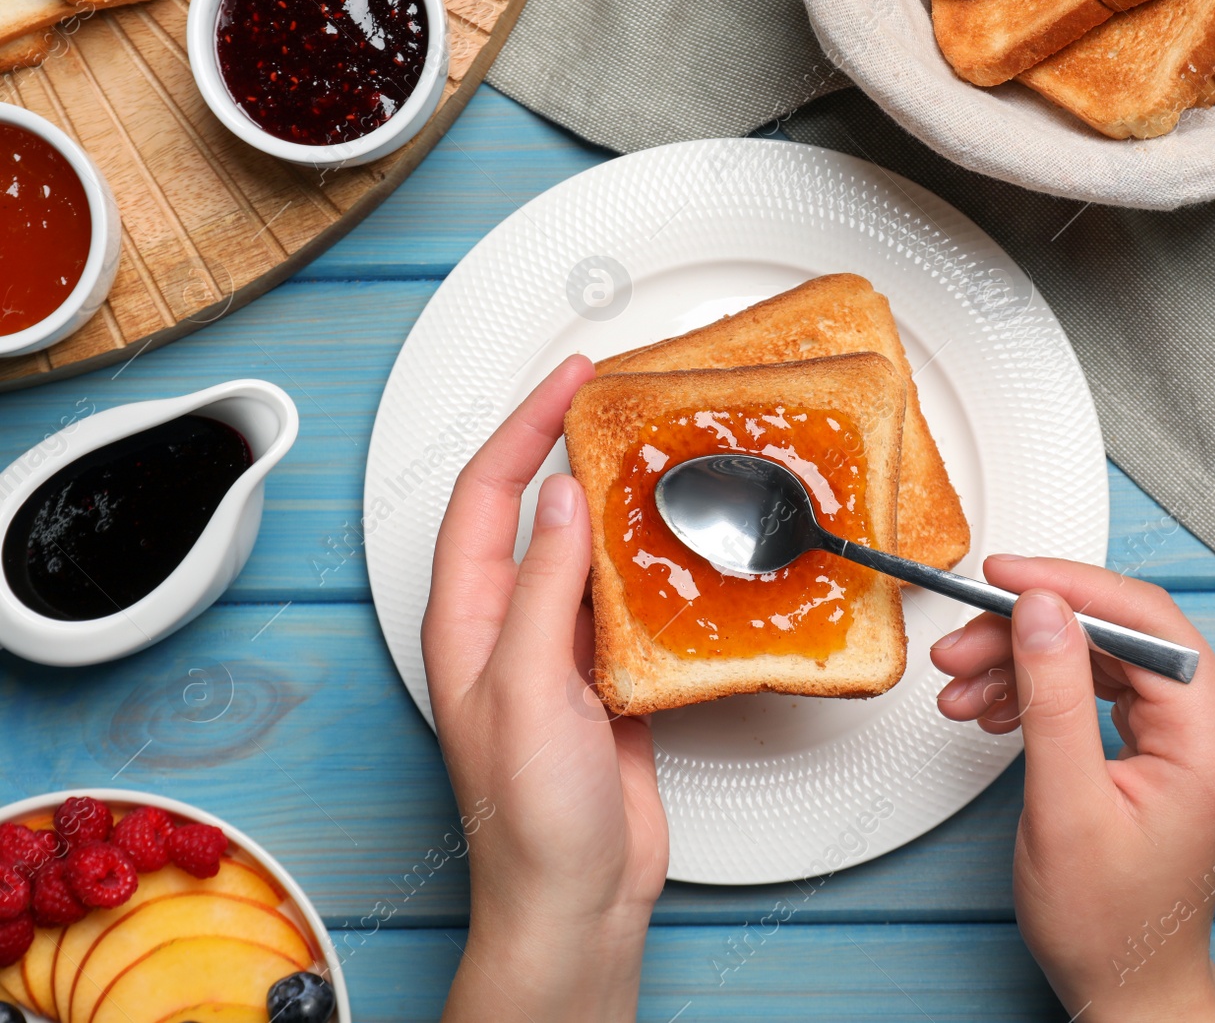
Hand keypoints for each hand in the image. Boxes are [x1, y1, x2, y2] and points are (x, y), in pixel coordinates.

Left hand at [422, 355, 667, 1022]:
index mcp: (467, 621)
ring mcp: (560, 651)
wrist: (575, 898)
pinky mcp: (608, 679)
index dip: (522, 427)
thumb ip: (542, 589)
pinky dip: (654, 568)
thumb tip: (558, 500)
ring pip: (585, 552)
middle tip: (617, 402)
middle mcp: (508, 626)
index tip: (568, 380)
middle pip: (533, 510)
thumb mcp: (528, 688)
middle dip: (568, 448)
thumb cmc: (529, 820)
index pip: (486, 495)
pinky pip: (628, 601)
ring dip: (617, 505)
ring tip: (659, 462)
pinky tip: (682, 553)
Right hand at [932, 556, 1214, 1021]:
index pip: (1142, 620)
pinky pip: (1101, 688)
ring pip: (1100, 656)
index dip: (1064, 586)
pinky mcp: (1166, 744)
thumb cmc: (1111, 922)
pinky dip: (1042, 691)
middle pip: (1116, 632)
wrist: (1129, 982)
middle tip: (960, 647)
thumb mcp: (1067, 805)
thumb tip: (1041, 609)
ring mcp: (1193, 734)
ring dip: (1024, 663)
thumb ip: (1055, 697)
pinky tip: (994, 707)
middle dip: (1027, 633)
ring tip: (962, 684)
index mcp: (1214, 734)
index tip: (1000, 576)